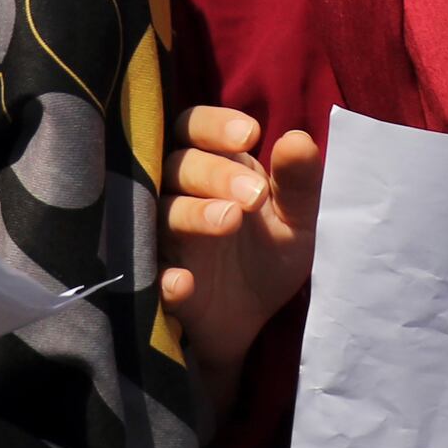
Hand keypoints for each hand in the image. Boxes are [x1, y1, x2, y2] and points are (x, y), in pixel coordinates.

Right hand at [159, 105, 321, 400]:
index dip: (214, 125)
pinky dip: (163, 278)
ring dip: (194, 214)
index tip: (249, 134)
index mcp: (214, 167)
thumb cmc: (269, 255)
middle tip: (253, 195)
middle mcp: (180, 194)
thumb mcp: (297, 222)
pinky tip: (184, 282)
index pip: (195, 128)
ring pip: (163, 213)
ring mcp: (164, 238)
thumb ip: (298, 183)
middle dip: (215, 173)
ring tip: (229, 220)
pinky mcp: (157, 283)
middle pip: (179, 166)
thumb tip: (299, 139)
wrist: (254, 322)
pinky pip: (149, 275)